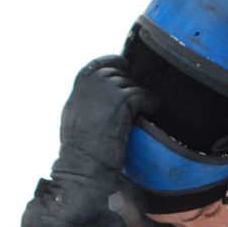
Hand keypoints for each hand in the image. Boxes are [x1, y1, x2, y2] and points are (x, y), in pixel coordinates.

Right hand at [56, 56, 154, 184]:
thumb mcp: (74, 121)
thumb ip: (84, 105)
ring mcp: (106, 91)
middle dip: (127, 82)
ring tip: (146, 105)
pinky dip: (150, 100)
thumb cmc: (80, 153)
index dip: (110, 62)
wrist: (83, 164)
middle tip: (136, 94)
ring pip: (129, 84)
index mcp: (77, 92)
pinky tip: (153, 106)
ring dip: (138, 94)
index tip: (123, 62)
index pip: (94, 67)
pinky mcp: (122, 100)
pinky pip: (143, 94)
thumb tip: (95, 101)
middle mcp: (90, 86)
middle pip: (115, 74)